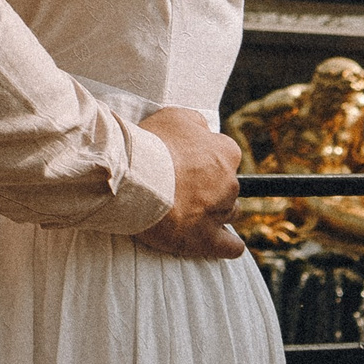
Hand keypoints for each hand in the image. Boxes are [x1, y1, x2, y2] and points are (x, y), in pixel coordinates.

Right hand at [131, 107, 246, 260]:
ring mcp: (220, 212)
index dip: (206, 158)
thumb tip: (204, 130)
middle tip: (181, 186)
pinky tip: (219, 241)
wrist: (133, 177)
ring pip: (228, 213)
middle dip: (210, 187)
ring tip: (186, 211)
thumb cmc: (152, 144)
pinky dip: (227, 245)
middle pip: (227, 186)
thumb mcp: (174, 116)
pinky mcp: (207, 239)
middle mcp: (229, 182)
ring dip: (213, 212)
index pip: (226, 155)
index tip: (187, 162)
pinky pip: (229, 246)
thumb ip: (196, 123)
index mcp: (225, 152)